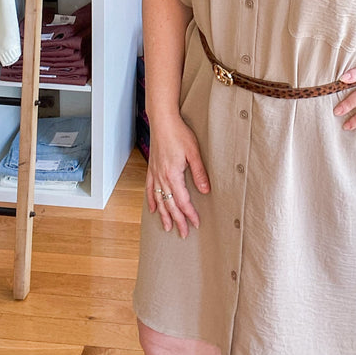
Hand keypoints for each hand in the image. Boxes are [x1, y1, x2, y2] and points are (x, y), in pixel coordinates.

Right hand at [145, 115, 209, 237]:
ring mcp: (155, 173)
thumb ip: (199, 172)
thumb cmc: (179, 133)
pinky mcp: (152, 168)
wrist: (163, 120)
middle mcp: (162, 177)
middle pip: (170, 205)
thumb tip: (205, 190)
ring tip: (167, 227)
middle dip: (177, 220)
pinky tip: (152, 208)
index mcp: (173, 175)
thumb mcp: (194, 152)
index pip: (183, 201)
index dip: (190, 214)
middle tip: (183, 234)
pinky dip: (151, 200)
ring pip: (159, 200)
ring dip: (163, 215)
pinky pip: (150, 188)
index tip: (196, 223)